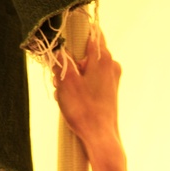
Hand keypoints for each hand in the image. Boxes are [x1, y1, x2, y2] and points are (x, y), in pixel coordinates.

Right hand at [52, 31, 123, 164]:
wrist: (101, 138)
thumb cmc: (84, 110)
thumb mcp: (66, 81)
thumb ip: (61, 60)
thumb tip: (58, 51)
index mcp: (103, 57)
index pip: (90, 32)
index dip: (74, 33)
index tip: (62, 40)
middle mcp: (111, 65)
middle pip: (86, 52)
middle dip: (69, 61)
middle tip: (58, 75)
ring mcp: (112, 80)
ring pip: (87, 68)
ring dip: (72, 76)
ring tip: (62, 91)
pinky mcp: (109, 93)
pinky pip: (91, 82)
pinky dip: (80, 86)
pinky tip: (70, 100)